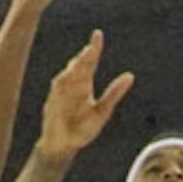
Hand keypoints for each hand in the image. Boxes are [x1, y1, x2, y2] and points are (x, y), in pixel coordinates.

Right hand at [37, 30, 133, 161]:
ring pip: (67, 75)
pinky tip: (68, 77)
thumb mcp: (102, 111)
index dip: (94, 48)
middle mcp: (72, 85)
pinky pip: (57, 90)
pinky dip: (62, 83)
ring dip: (75, 67)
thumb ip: (114, 93)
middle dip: (85, 56)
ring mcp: (61, 93)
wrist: (64, 146)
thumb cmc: (82, 129)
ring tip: (84, 58)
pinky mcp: (52, 103)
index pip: (90, 62)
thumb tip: (130, 75)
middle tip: (93, 46)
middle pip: (79, 66)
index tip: (97, 34)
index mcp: (85, 84)